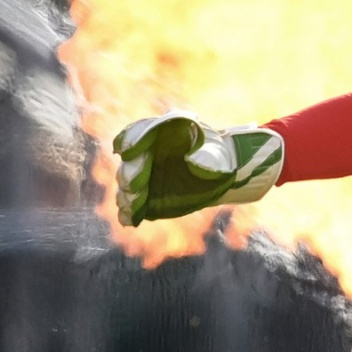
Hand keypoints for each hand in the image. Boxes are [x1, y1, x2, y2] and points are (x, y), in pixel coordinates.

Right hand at [113, 111, 284, 225]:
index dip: (130, 141)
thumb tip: (191, 162)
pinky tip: (129, 219)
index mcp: (159, 133)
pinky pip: (133, 206)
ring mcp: (145, 177)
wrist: (226, 173)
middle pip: (130, 163)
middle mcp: (147, 154)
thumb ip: (202, 154)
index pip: (136, 133)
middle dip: (130, 173)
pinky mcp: (148, 198)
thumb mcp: (215, 151)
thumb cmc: (220, 156)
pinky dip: (129, 212)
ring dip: (127, 195)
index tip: (125, 151)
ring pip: (128, 186)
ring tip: (133, 203)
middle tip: (135, 185)